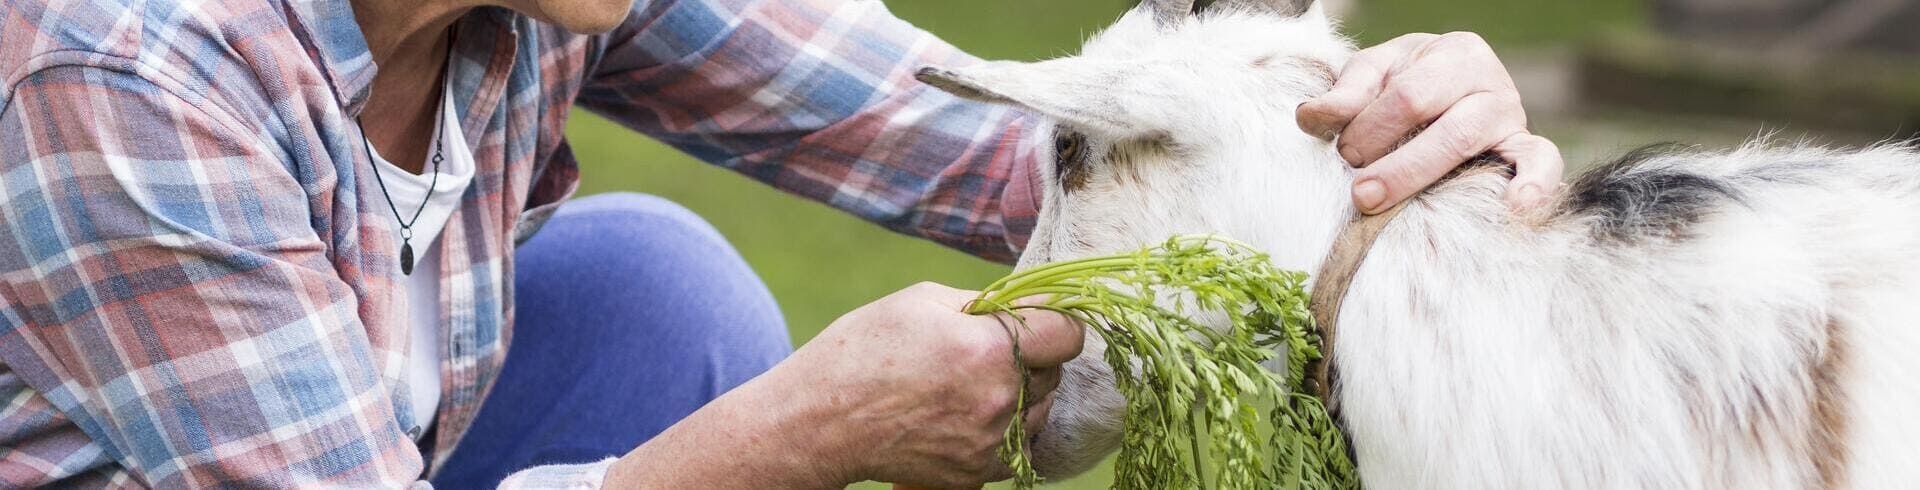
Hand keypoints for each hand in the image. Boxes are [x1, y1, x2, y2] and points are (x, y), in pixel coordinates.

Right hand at [779, 282, 1081, 487]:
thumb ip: (987, 303)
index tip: (1036, 319)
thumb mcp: (923, 301)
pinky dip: (1005, 428)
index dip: (1054, 320)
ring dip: (1021, 394)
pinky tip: (966, 413)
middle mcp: (999, 399)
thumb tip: (1030, 303)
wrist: (821, 421)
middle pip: (1054, 372)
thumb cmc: (865, 350)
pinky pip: (1020, 443)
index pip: (1068, 333)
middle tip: (983, 350)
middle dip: (1031, 356)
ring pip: (1040, 409)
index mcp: (988, 348)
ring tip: (968, 384)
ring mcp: (992, 441)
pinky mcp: (980, 471)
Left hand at [1296, 32, 1563, 213]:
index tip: (1343, 152)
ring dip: (1423, 177)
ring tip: (1390, 204)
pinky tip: (1516, 208)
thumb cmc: (1409, 83)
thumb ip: (1348, 93)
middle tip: (1360, 194)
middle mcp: (1489, 81)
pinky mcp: (1528, 148)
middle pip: (1441, 127)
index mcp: (1453, 55)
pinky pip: (1543, 163)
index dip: (1372, 127)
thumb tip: (1309, 117)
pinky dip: (1535, 185)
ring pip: (1471, 146)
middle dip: (1396, 165)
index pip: (1408, 95)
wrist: (1459, 93)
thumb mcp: (1378, 74)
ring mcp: (1512, 116)